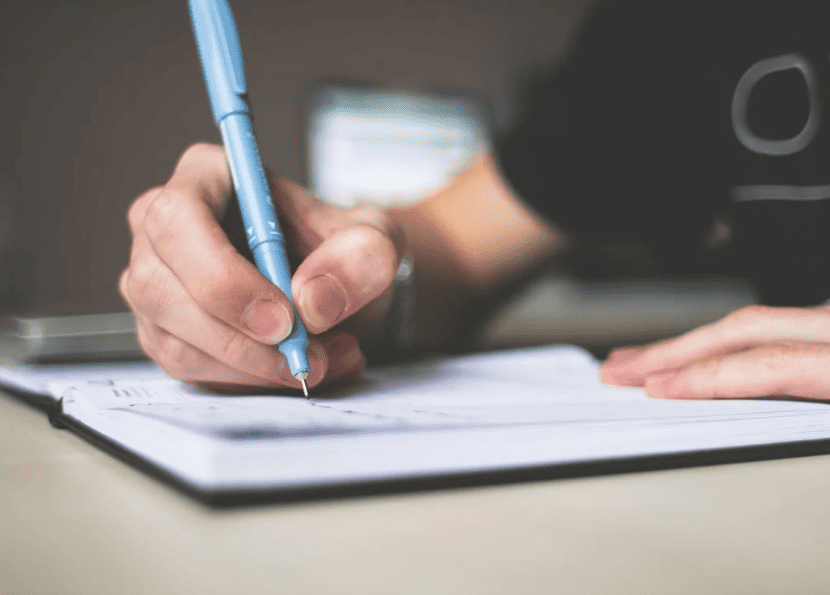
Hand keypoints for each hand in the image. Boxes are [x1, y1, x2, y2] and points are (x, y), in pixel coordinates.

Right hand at [120, 144, 403, 390]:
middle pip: (159, 287)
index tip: (282, 318)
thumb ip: (360, 257)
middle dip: (238, 338)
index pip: (178, 219)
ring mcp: (156, 283)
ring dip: (253, 368)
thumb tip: (312, 302)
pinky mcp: (166, 332)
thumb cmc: (343, 249)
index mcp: (206, 176)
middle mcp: (164, 227)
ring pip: (175, 340)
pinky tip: (296, 368)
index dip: (222, 276)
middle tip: (303, 357)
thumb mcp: (376, 239)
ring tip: (321, 360)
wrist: (340, 286)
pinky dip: (250, 382)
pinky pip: (192, 370)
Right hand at [599, 304, 829, 400]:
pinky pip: (774, 326)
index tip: (656, 390)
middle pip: (747, 328)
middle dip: (674, 350)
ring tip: (642, 360)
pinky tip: (701, 352)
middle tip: (620, 369)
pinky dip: (727, 341)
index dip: (706, 376)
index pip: (771, 361)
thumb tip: (744, 407)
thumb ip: (806, 406)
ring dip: (691, 342)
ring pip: (756, 320)